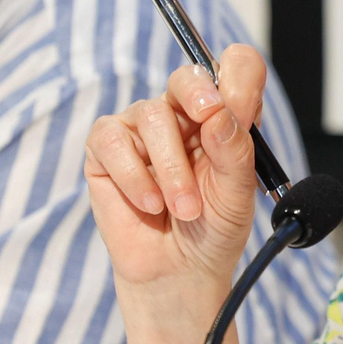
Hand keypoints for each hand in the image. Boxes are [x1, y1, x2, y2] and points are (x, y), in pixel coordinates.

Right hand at [83, 44, 265, 297]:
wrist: (178, 272)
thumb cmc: (211, 230)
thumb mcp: (236, 194)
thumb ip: (234, 149)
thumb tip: (220, 112)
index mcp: (224, 117)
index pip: (235, 71)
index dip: (236, 75)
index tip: (234, 102)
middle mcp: (183, 115)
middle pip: (187, 77)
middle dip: (198, 94)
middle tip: (208, 119)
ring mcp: (142, 129)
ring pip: (151, 115)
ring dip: (171, 167)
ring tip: (183, 208)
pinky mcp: (106, 149)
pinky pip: (113, 141)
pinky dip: (134, 176)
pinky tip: (149, 203)